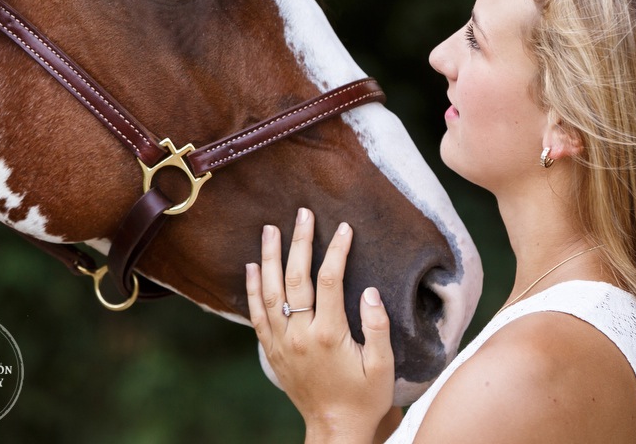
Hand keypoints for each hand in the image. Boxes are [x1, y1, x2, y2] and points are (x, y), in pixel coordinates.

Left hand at [246, 208, 395, 443]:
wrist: (335, 429)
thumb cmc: (365, 397)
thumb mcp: (384, 366)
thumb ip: (378, 327)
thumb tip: (368, 291)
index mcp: (329, 334)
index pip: (329, 280)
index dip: (336, 250)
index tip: (343, 227)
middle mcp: (300, 335)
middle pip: (296, 278)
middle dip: (299, 242)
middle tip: (302, 213)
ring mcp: (283, 343)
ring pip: (270, 291)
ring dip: (269, 257)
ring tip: (270, 229)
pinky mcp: (273, 351)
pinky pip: (257, 314)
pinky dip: (253, 289)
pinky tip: (252, 267)